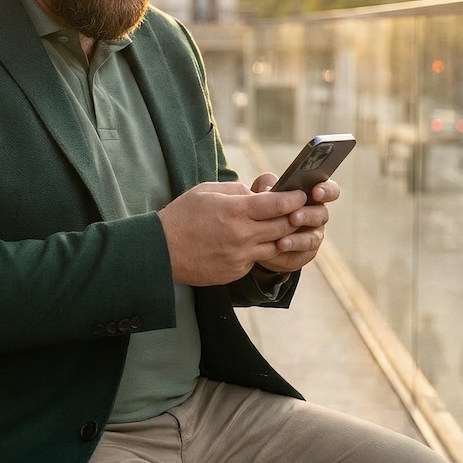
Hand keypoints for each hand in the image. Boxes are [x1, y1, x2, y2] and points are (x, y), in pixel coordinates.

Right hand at [157, 181, 313, 286]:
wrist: (161, 250)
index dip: (294, 198)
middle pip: (284, 227)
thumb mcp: (208, 191)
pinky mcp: (236, 272)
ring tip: (279, 226)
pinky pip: (257, 259)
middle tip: (298, 210)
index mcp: (236, 211)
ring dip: (280, 236)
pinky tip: (252, 242)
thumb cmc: (182, 216)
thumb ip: (238, 191)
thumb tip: (258, 195)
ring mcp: (240, 257)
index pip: (278, 205)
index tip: (300, 194)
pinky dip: (260, 249)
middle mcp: (242, 236)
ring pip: (275, 246)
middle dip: (294, 217)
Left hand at [248, 172, 339, 274]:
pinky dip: (289, 253)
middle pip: (322, 215)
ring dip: (298, 240)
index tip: (316, 192)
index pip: (330, 190)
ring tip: (281, 242)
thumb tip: (269, 189)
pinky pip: (301, 255)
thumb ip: (266, 185)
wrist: (256, 235)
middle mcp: (317, 216)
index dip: (327, 190)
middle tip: (293, 217)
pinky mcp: (304, 255)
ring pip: (313, 239)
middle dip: (308, 216)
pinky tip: (277, 249)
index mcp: (312, 196)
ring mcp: (313, 236)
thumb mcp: (262, 192)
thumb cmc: (264, 206)